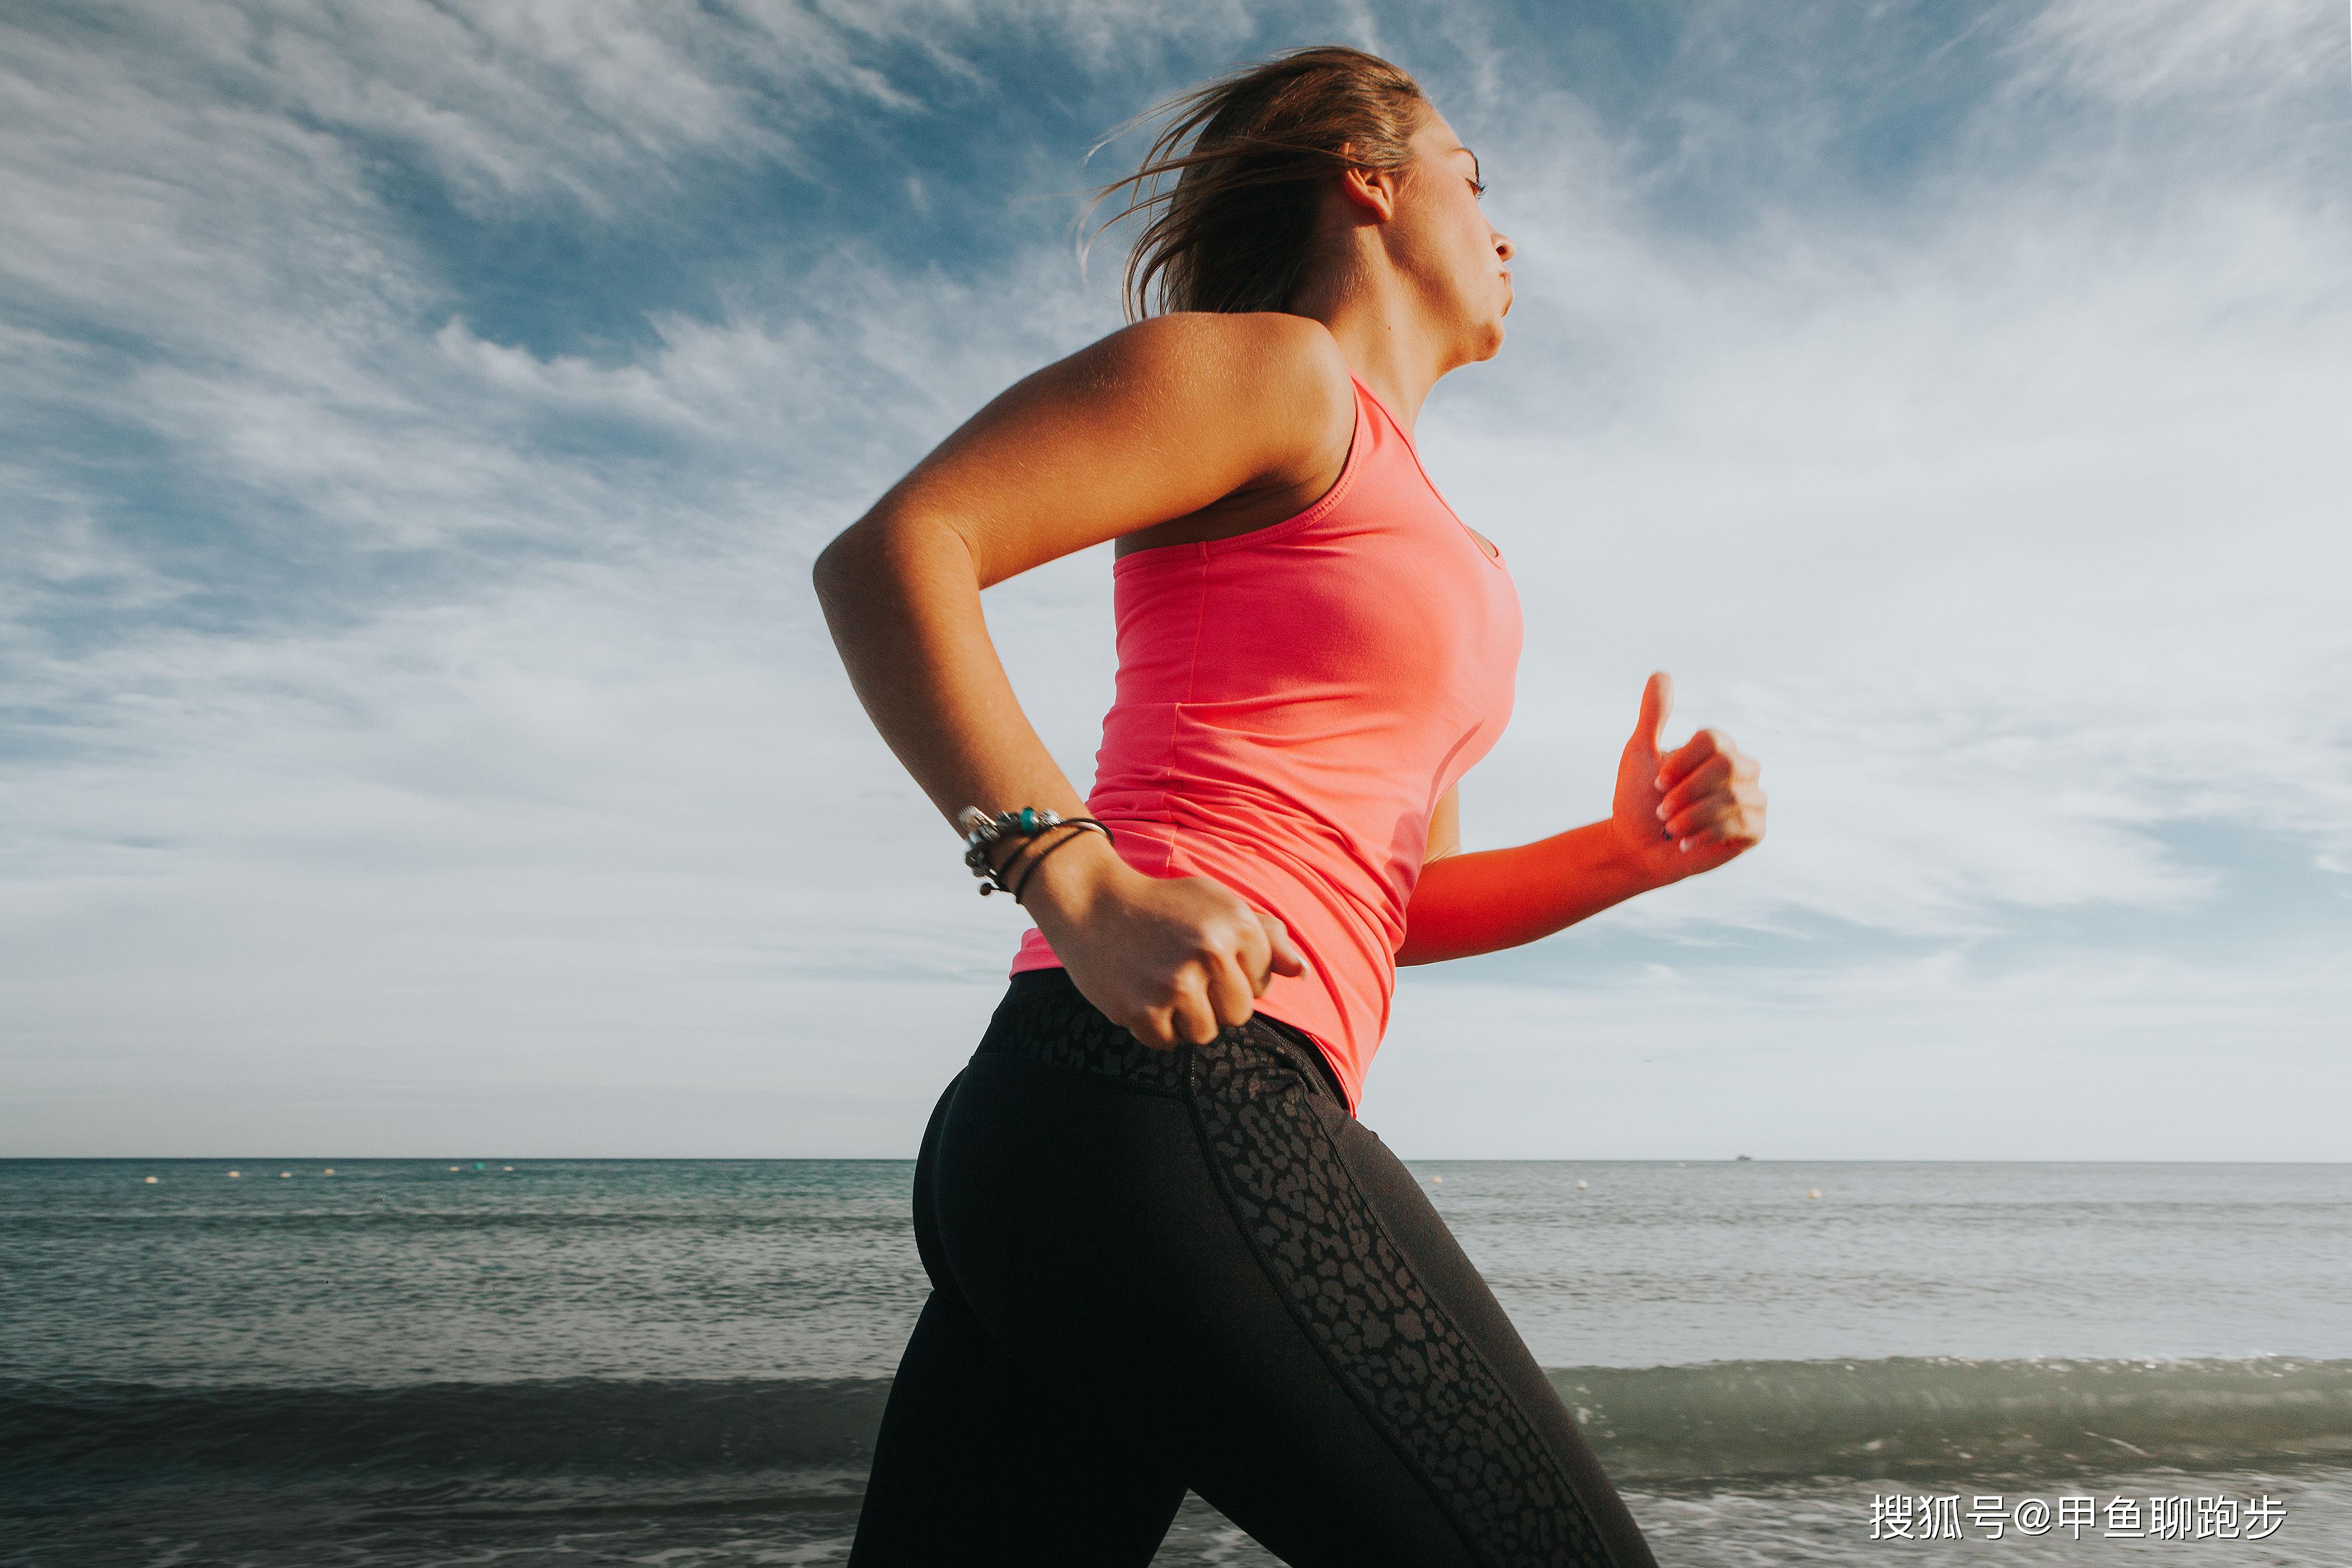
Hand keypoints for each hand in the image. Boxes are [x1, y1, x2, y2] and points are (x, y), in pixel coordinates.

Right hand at [1022, 835, 1307, 1048]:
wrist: (1093, 902)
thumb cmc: (1163, 905)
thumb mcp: (1219, 904)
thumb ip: (1267, 936)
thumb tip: (1301, 973)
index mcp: (1238, 924)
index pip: (1261, 983)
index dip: (1235, 974)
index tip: (1203, 953)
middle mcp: (1211, 952)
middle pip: (1238, 1014)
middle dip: (1215, 1001)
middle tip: (1181, 973)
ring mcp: (1176, 984)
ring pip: (1205, 1033)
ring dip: (1185, 1018)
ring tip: (1162, 985)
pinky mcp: (1143, 1010)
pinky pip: (1167, 1043)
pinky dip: (1155, 1027)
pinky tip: (1141, 995)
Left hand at [1610, 671, 1766, 884]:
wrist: (1638, 848)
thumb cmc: (1638, 800)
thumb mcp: (1639, 753)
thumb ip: (1653, 715)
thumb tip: (1661, 674)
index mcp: (1717, 748)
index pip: (1712, 740)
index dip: (1682, 763)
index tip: (1657, 783)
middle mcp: (1741, 768)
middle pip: (1727, 766)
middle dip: (1687, 792)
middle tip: (1662, 811)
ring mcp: (1752, 798)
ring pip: (1734, 799)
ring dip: (1692, 816)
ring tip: (1671, 828)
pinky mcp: (1755, 830)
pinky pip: (1743, 824)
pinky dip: (1707, 834)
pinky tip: (1686, 842)